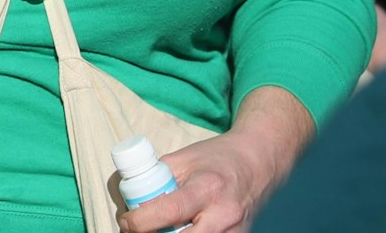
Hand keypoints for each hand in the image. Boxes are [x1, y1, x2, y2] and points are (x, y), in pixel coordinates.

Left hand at [118, 132, 283, 232]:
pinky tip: (184, 229)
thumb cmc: (218, 158)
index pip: (169, 211)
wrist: (259, 163)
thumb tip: (131, 198)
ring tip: (164, 227)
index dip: (140, 221)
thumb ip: (158, 177)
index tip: (127, 221)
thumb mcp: (184, 159)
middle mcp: (224, 215)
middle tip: (141, 230)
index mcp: (207, 188)